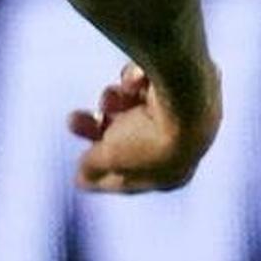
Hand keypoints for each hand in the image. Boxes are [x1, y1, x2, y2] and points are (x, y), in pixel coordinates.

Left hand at [68, 62, 218, 193]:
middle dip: (96, 128)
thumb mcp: (110, 156)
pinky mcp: (184, 83)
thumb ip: (93, 167)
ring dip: (113, 100)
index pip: (130, 180)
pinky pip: (147, 83)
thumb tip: (81, 178)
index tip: (78, 171)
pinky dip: (135, 81)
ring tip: (110, 95)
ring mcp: (184, 115)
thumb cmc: (148, 132)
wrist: (187, 92)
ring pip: (133, 108)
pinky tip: (137, 79)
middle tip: (73, 119)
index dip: (100, 175)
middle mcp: (182, 148)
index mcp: (170, 176)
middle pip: (128, 140)